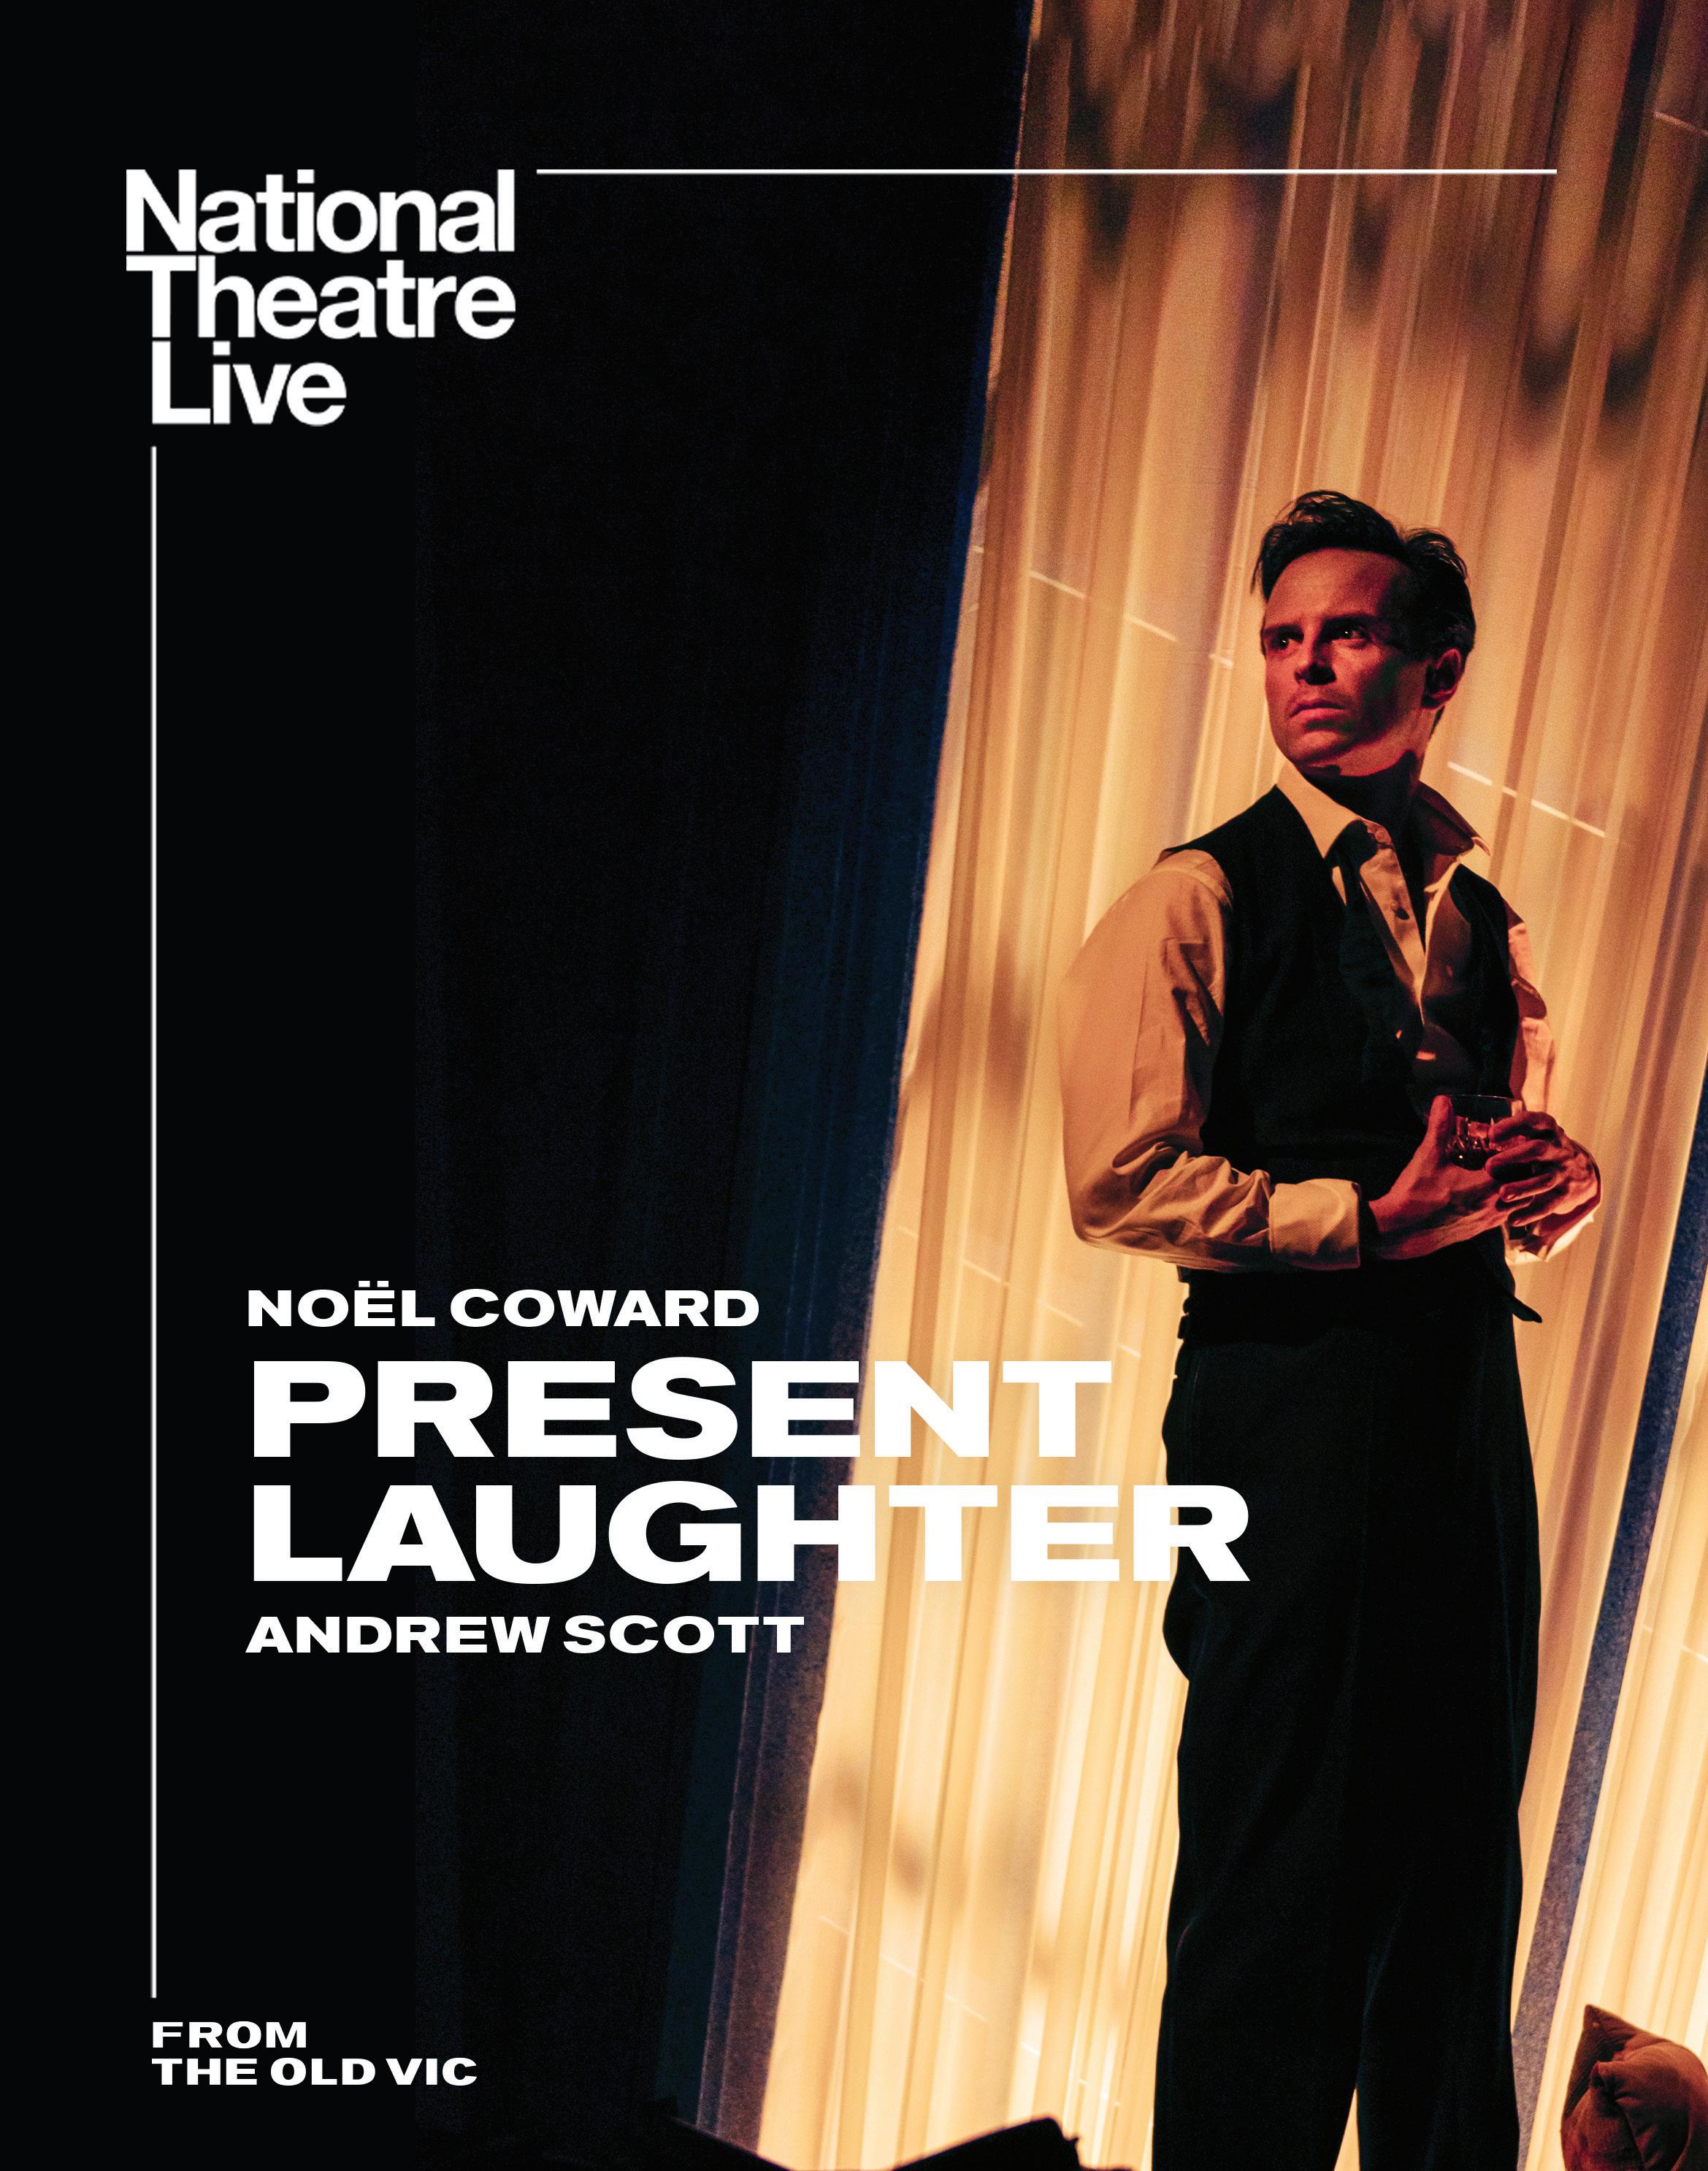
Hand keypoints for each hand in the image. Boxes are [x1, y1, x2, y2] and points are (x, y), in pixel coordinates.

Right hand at [1366, 1095, 1506, 1260]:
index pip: (1520, 1164)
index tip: (1510, 1140)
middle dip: (1521, 1168)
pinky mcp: (1480, 1231)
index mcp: (1486, 1184)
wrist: (1401, 1233)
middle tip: (1509, 1154)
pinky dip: (1505, 1203)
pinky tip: (1489, 1194)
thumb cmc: (1415, 1195)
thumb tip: (1442, 1100)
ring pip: (1520, 1203)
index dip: (1518, 1150)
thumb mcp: (1427, 1156)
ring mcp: (1489, 1221)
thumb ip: (1439, 1127)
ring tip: (1502, 1173)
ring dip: (1515, 1187)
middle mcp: (1494, 1205)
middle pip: (1526, 1184)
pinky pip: (1506, 1216)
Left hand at [1485, 1109, 1599, 1252]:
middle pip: (1538, 1150)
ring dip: (1523, 1188)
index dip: (1513, 1127)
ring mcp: (1563, 1172)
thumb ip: (1503, 1133)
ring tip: (1502, 1194)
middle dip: (1514, 1158)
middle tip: (1489, 1166)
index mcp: (1547, 1130)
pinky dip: (1531, 1213)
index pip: (1533, 1121)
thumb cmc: (1543, 1147)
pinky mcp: (1565, 1193)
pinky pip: (1549, 1205)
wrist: (1581, 1170)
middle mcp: (1558, 1149)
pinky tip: (1513, 1219)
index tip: (1492, 1135)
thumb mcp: (1531, 1135)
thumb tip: (1474, 1129)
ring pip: (1544, 1180)